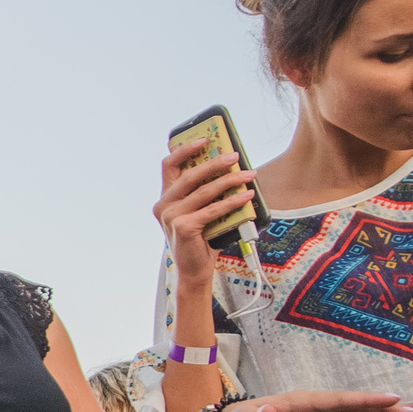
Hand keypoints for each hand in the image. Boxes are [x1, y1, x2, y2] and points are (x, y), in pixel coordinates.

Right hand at [155, 144, 257, 286]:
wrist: (195, 271)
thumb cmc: (200, 240)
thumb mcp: (199, 212)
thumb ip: (205, 194)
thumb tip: (231, 169)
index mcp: (165, 199)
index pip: (169, 165)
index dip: (185, 149)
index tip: (204, 139)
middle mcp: (164, 206)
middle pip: (189, 175)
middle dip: (215, 162)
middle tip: (235, 155)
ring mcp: (172, 217)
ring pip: (205, 191)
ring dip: (230, 180)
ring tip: (248, 174)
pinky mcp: (184, 227)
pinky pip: (213, 209)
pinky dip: (232, 202)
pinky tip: (247, 196)